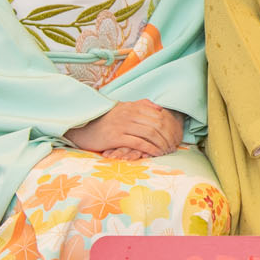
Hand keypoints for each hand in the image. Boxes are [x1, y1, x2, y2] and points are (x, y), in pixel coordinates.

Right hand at [66, 100, 182, 156]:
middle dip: (169, 136)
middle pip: (157, 125)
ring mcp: (122, 125)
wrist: (83, 128)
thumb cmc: (105, 120)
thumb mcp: (123, 108)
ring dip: (162, 144)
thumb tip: (160, 108)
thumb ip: (141, 105)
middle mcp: (129, 114)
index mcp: (132, 106)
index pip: (159, 115)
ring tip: (167, 151)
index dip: (170, 126)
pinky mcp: (116, 137)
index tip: (176, 135)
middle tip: (174, 146)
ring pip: (150, 134)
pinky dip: (150, 149)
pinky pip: (139, 143)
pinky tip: (156, 154)